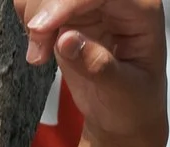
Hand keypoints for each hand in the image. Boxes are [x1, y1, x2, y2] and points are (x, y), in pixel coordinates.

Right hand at [17, 0, 166, 146]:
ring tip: (41, 54)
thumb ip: (99, 67)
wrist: (122, 112)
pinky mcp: (66, 7)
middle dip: (44, 10)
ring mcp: (87, 1)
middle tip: (38, 49)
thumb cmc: (134, 102)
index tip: (42, 29)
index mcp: (141, 9)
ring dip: (33, 16)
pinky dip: (28, 18)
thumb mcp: (124, 93)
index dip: (67, 2)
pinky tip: (41, 45)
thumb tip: (67, 40)